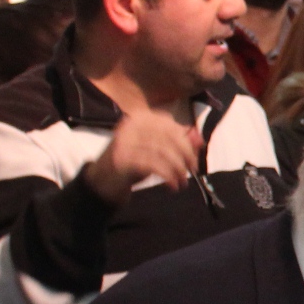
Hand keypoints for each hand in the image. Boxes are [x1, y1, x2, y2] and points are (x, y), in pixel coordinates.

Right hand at [82, 109, 205, 205]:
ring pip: (163, 152)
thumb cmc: (134, 160)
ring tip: (182, 182)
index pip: (171, 126)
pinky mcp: (122, 159)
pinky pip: (154, 166)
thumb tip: (200, 138)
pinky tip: (172, 186)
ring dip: (178, 170)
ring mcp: (125, 141)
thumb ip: (178, 141)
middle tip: (192, 171)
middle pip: (169, 138)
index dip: (187, 143)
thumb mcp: (157, 148)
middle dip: (186, 156)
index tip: (194, 159)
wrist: (103, 179)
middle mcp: (131, 125)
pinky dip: (168, 177)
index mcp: (141, 118)